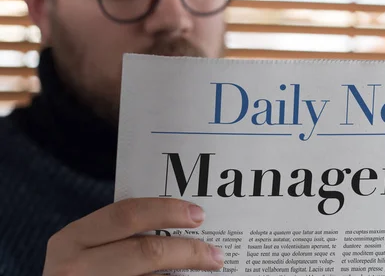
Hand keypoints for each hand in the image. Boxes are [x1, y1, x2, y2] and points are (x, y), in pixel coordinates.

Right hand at [43, 198, 223, 275]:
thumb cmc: (83, 270)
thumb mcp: (89, 247)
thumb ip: (121, 234)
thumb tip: (182, 221)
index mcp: (72, 239)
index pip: (127, 215)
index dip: (167, 211)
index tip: (199, 215)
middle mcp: (73, 267)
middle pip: (145, 252)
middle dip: (188, 250)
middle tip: (216, 253)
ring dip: (185, 274)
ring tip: (210, 268)